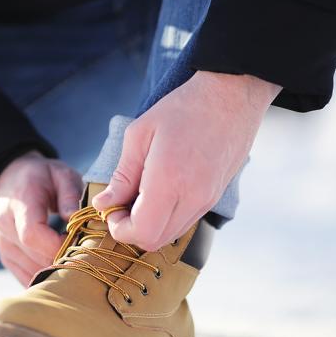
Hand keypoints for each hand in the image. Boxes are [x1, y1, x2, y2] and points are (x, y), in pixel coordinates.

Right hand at [0, 151, 82, 284]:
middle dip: (64, 261)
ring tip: (76, 260)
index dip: (58, 246)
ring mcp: (3, 243)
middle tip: (87, 256)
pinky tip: (61, 269)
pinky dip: (46, 277)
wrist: (10, 180)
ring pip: (31, 271)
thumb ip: (70, 193)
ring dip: (56, 271)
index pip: (33, 235)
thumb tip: (74, 218)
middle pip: (35, 257)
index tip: (82, 244)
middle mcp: (6, 225)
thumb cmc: (41, 177)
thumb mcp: (60, 174)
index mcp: (20, 203)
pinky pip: (26, 276)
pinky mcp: (6, 256)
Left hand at [92, 71, 280, 250]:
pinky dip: (165, 218)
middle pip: (154, 241)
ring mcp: (207, 200)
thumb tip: (103, 204)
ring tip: (138, 196)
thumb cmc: (182, 109)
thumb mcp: (139, 135)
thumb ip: (122, 176)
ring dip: (148, 226)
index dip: (119, 229)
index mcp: (169, 180)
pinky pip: (185, 221)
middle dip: (130, 230)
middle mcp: (192, 197)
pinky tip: (158, 193)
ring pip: (170, 235)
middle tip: (120, 204)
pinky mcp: (215, 197)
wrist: (231, 96)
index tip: (110, 208)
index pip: (141, 232)